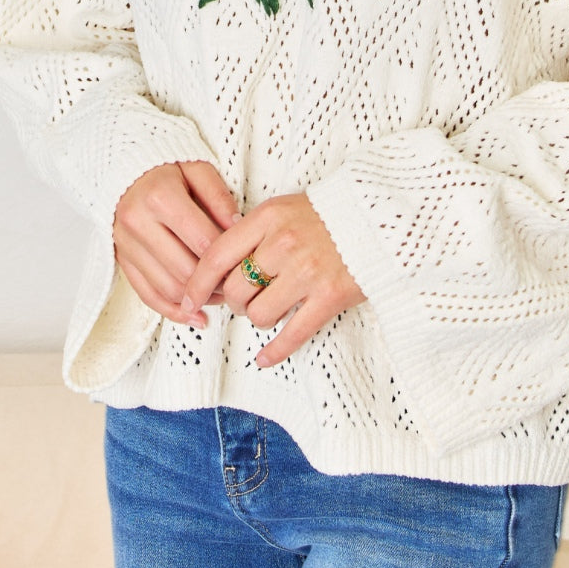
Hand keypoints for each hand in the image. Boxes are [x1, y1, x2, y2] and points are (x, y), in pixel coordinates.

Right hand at [114, 160, 238, 326]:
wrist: (124, 166)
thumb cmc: (166, 167)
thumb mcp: (197, 168)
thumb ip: (219, 197)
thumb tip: (239, 227)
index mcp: (159, 197)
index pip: (202, 242)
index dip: (228, 259)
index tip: (247, 264)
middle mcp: (138, 223)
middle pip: (184, 270)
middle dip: (215, 284)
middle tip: (238, 285)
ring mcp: (125, 244)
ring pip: (167, 288)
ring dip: (198, 301)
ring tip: (222, 298)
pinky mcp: (121, 259)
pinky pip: (146, 295)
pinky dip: (172, 311)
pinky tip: (195, 317)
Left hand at [182, 193, 365, 367]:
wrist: (381, 217)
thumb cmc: (328, 213)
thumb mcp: (284, 209)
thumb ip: (253, 232)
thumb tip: (219, 266)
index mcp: (269, 218)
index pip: (217, 255)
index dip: (197, 282)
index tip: (187, 298)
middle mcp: (284, 244)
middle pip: (236, 290)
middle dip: (235, 302)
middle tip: (246, 300)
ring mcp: (307, 271)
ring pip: (259, 314)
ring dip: (259, 318)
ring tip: (270, 310)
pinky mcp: (329, 297)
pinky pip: (291, 334)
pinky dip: (274, 352)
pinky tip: (264, 358)